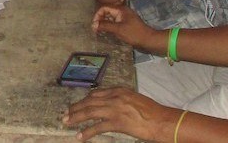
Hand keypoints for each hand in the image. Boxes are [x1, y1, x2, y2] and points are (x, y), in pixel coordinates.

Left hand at [62, 87, 179, 141]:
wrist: (162, 120)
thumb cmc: (152, 112)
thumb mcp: (135, 100)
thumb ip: (121, 100)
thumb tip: (111, 107)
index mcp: (119, 90)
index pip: (96, 94)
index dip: (84, 100)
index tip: (77, 105)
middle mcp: (115, 97)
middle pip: (89, 101)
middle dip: (76, 108)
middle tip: (65, 114)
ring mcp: (115, 109)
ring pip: (90, 112)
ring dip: (76, 118)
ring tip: (66, 123)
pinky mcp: (117, 122)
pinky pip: (97, 127)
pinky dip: (87, 132)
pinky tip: (80, 136)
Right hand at [91, 4, 155, 48]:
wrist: (148, 40)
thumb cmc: (133, 33)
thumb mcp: (118, 29)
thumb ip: (105, 26)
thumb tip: (93, 25)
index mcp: (120, 9)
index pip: (104, 8)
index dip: (97, 15)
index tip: (94, 25)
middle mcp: (122, 11)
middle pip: (107, 12)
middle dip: (100, 19)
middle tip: (95, 29)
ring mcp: (124, 18)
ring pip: (110, 18)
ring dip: (104, 23)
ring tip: (99, 31)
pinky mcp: (126, 24)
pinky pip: (115, 23)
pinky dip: (109, 26)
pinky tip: (106, 32)